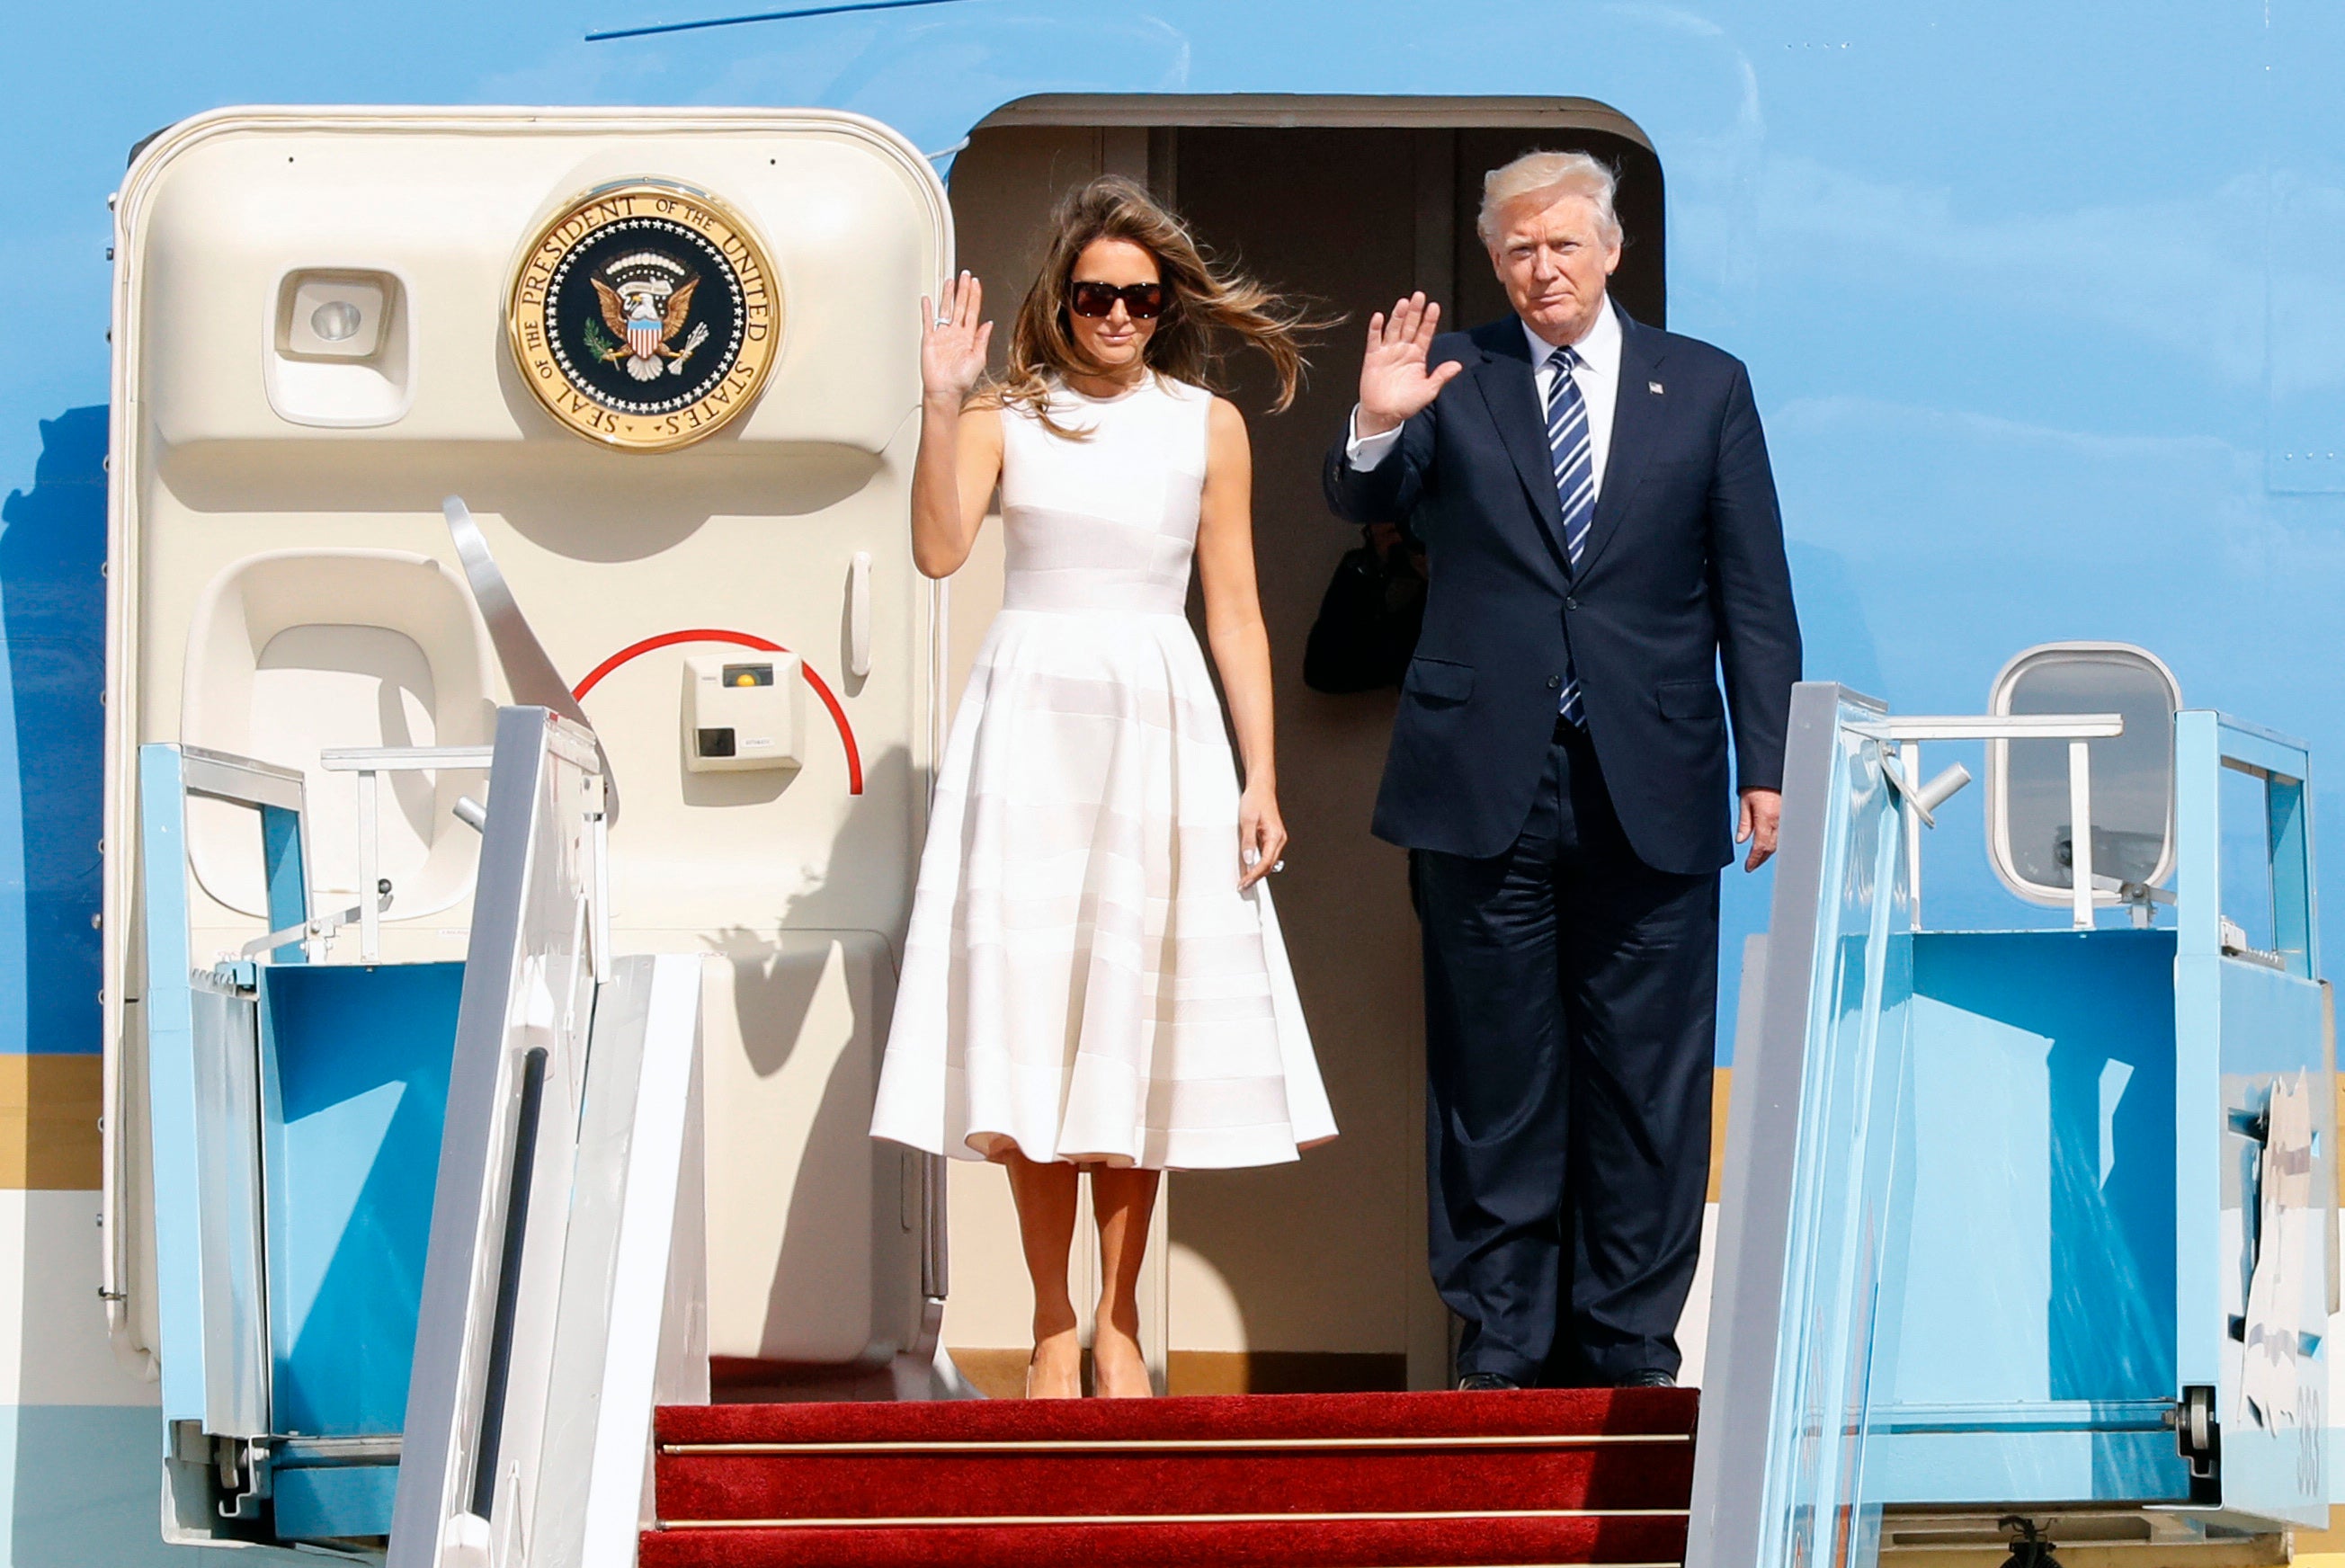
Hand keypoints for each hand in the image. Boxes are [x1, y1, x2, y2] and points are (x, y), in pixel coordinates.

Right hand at [920, 271, 991, 406]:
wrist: (945, 390)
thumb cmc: (961, 380)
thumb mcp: (978, 358)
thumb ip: (982, 339)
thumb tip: (989, 323)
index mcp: (968, 337)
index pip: (973, 311)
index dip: (975, 296)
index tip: (976, 283)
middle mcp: (956, 333)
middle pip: (960, 305)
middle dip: (963, 290)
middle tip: (965, 275)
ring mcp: (942, 335)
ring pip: (945, 309)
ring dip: (947, 295)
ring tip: (950, 281)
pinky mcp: (930, 339)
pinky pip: (928, 321)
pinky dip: (927, 310)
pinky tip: (928, 299)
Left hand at [1238, 780, 1287, 889]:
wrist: (1261, 788)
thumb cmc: (1255, 801)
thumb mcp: (1247, 820)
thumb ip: (1248, 841)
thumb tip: (1248, 860)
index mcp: (1275, 836)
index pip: (1265, 862)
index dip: (1254, 874)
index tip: (1244, 882)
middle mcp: (1279, 839)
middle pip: (1268, 865)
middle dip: (1255, 877)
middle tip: (1242, 885)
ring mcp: (1276, 838)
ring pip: (1268, 861)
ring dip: (1257, 871)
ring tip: (1244, 879)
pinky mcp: (1271, 837)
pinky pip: (1266, 854)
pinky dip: (1258, 863)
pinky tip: (1249, 867)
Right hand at [1356, 292, 1462, 437]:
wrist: (1384, 414)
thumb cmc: (1405, 403)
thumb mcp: (1428, 391)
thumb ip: (1441, 376)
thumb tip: (1457, 366)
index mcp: (1417, 356)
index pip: (1425, 333)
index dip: (1429, 320)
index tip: (1434, 307)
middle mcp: (1403, 350)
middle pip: (1410, 326)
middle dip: (1415, 311)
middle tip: (1419, 297)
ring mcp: (1388, 352)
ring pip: (1394, 329)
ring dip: (1398, 316)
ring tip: (1403, 303)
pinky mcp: (1373, 357)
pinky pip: (1374, 340)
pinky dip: (1376, 329)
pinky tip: (1379, 317)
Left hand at [1737, 788, 1781, 871]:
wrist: (1771, 771)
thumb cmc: (1757, 784)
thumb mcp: (1745, 802)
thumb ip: (1744, 823)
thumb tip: (1741, 840)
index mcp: (1766, 818)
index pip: (1760, 846)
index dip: (1754, 859)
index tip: (1748, 866)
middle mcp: (1779, 820)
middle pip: (1771, 847)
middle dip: (1761, 858)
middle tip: (1752, 864)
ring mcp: (1786, 818)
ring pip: (1778, 842)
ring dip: (1768, 851)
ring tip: (1759, 857)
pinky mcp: (1789, 815)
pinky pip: (1783, 833)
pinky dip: (1775, 841)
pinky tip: (1769, 843)